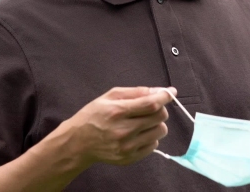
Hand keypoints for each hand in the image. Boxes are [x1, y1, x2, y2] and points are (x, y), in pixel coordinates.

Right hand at [55, 86, 175, 166]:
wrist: (78, 142)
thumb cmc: (94, 115)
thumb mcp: (110, 96)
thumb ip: (136, 92)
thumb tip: (159, 91)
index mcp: (118, 112)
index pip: (151, 104)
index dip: (165, 97)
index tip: (171, 93)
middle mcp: (124, 131)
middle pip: (159, 117)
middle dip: (160, 109)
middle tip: (151, 108)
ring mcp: (127, 147)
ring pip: (160, 132)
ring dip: (156, 124)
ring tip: (143, 122)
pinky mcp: (129, 158)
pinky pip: (154, 145)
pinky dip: (150, 137)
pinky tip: (138, 134)